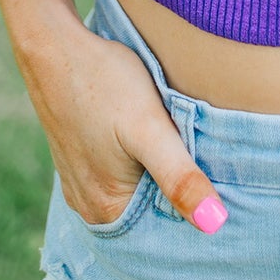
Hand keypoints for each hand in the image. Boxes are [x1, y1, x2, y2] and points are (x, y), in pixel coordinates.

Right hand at [21, 18, 228, 234]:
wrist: (56, 46)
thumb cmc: (104, 82)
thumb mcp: (150, 127)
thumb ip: (180, 176)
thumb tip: (215, 224)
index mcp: (107, 210)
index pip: (164, 233)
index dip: (195, 211)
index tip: (223, 192)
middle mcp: (90, 207)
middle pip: (149, 214)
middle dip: (178, 195)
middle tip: (209, 165)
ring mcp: (81, 183)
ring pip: (136, 193)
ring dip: (159, 178)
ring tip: (184, 152)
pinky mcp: (80, 160)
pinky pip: (119, 176)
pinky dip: (140, 165)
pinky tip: (154, 143)